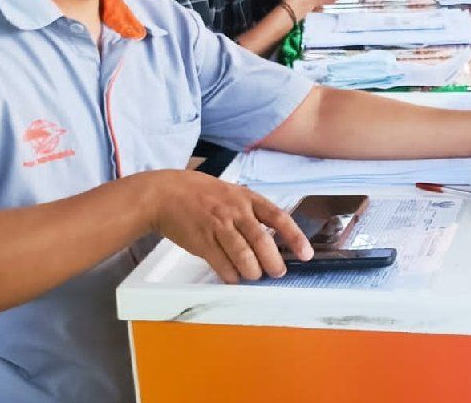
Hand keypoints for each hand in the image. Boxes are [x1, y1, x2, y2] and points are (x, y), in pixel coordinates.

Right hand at [145, 170, 312, 283]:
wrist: (164, 194)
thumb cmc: (201, 195)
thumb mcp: (232, 193)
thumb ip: (251, 212)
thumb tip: (271, 240)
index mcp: (247, 197)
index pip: (278, 217)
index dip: (295, 237)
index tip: (307, 253)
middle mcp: (235, 211)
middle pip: (261, 240)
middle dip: (274, 261)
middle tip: (279, 272)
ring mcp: (217, 226)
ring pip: (242, 254)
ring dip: (252, 271)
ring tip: (255, 276)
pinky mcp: (201, 241)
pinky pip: (221, 263)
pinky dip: (230, 274)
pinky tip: (234, 278)